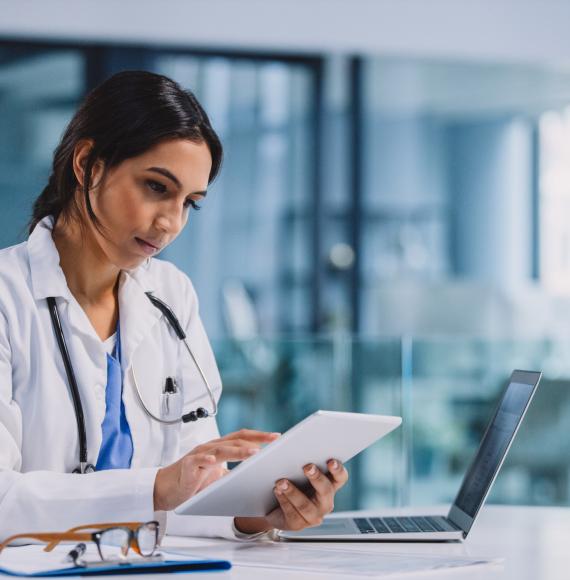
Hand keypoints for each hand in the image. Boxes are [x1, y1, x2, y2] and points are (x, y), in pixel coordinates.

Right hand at [153, 429, 279, 510]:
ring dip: (239, 450)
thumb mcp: (219, 476)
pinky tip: (213, 461)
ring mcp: (199, 454)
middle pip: (236, 439)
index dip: (259, 435)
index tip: (277, 437)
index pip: (242, 437)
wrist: (167, 489)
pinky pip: (198, 460)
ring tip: (253, 453)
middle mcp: (211, 447)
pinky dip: (205, 459)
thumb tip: (255, 476)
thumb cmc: (194, 481)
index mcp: (220, 447)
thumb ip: (234, 472)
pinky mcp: (188, 465)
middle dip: (256, 439)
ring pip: (221, 449)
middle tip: (273, 440)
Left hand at [234, 459, 347, 534]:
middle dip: (316, 478)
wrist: (272, 505)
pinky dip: (284, 500)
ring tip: (281, 481)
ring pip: (306, 505)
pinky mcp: (298, 524)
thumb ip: (296, 454)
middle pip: (326, 490)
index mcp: (329, 485)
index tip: (330, 460)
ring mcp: (313, 515)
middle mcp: (325, 502)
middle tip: (307, 466)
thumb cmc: (289, 479)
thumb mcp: (295, 467)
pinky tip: (277, 490)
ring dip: (293, 492)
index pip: (340, 477)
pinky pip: (292, 513)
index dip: (338, 469)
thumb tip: (282, 439)